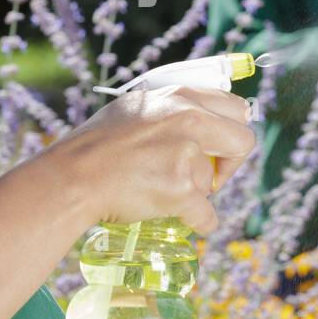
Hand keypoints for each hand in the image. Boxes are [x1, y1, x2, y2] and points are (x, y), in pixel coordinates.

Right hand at [41, 86, 255, 234]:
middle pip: (243, 140)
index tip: (218, 147)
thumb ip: (172, 109)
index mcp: (180, 96)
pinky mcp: (181, 189)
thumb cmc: (96, 144)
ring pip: (212, 183)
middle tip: (209, 177)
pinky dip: (198, 222)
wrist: (74, 177)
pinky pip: (207, 215)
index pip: (235, 107)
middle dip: (231, 163)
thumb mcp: (136, 108)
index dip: (230, 130)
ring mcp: (186, 154)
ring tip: (160, 192)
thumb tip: (199, 119)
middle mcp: (188, 119)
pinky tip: (185, 220)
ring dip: (194, 193)